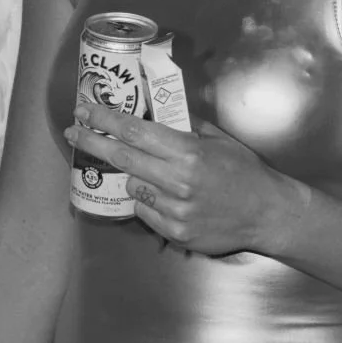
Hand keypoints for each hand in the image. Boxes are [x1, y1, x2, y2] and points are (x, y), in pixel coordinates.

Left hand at [65, 102, 307, 256]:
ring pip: (131, 186)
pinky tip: (164, 196)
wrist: (267, 213)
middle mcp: (178, 182)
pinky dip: (147, 200)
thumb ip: (184, 125)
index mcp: (189, 152)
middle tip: (74, 131)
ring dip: (132, 175)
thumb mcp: (218, 139)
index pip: (134, 133)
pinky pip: (144, 211)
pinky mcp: (175, 233)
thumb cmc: (244, 171)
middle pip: (122, 158)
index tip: (83, 110)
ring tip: (149, 171)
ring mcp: (175, 211)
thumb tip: (152, 109)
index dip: (103, 120)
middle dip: (93, 142)